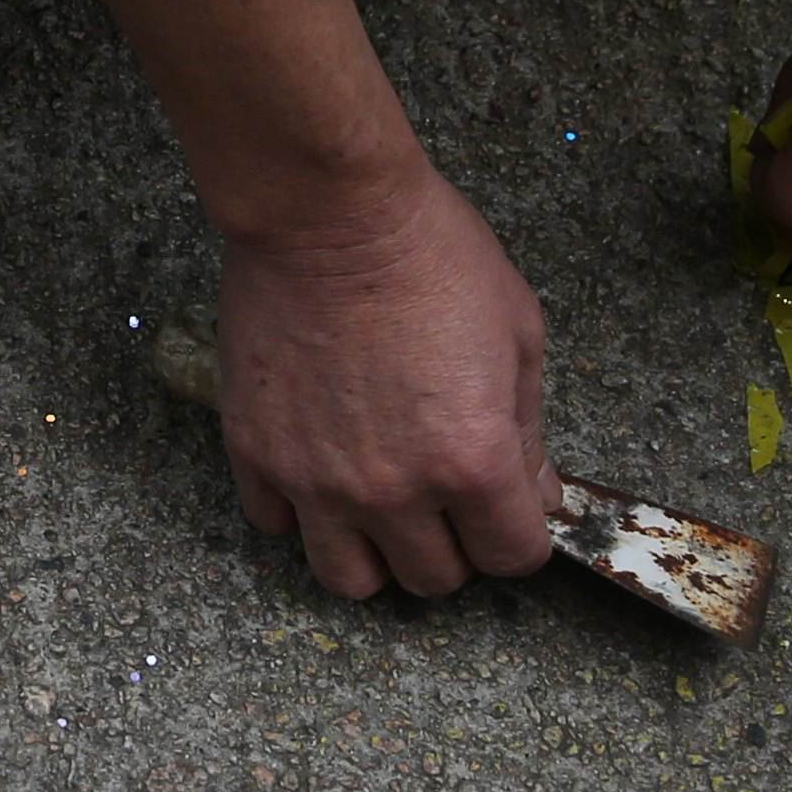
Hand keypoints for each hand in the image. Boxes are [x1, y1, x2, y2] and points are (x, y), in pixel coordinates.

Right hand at [212, 166, 553, 599]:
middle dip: (453, 544)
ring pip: (350, 580)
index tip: (508, 508)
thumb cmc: (433, 255)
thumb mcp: (519, 333)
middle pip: (434, 579)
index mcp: (472, 463)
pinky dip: (300, 512)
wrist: (328, 210)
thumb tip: (534, 491)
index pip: (512, 558)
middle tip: (446, 497)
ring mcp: (317, 480)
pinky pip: (275, 525)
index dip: (519, 534)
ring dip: (375, 553)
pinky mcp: (257, 453)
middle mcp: (395, 491)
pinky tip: (319, 468)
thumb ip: (528, 431)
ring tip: (380, 507)